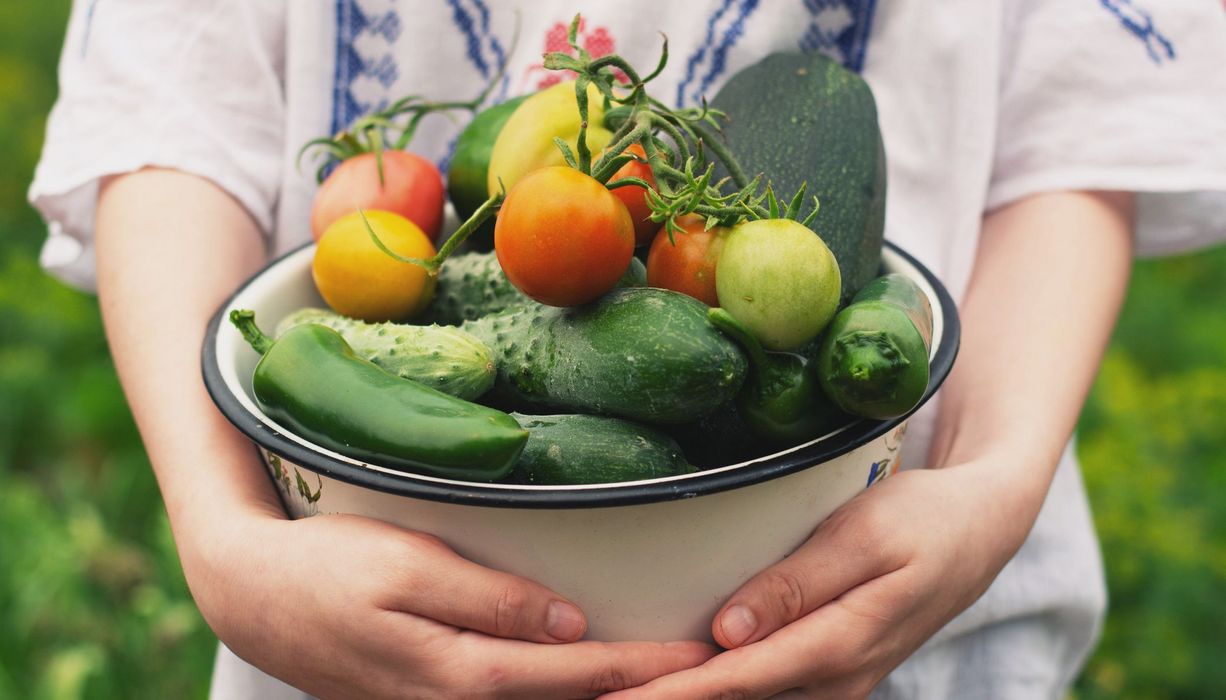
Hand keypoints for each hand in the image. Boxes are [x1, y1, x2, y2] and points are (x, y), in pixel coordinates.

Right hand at [188, 508, 715, 698]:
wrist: (253, 598)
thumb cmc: (328, 569)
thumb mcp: (404, 564)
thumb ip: (488, 598)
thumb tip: (568, 622)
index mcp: (457, 673)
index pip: (573, 675)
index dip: (639, 667)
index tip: (700, 657)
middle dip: (634, 697)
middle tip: (706, 677)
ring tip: (662, 683)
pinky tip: (587, 685)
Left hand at [604, 460, 1033, 698]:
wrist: (980, 533)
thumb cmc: (920, 521)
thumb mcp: (863, 537)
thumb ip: (796, 585)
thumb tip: (728, 633)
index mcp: (840, 644)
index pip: (737, 681)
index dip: (673, 695)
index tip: (615, 698)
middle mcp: (837, 681)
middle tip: (592, 691)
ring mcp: (837, 686)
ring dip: (689, 699)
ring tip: (621, 689)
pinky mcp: (832, 676)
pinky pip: (769, 693)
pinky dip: (721, 691)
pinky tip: (677, 682)